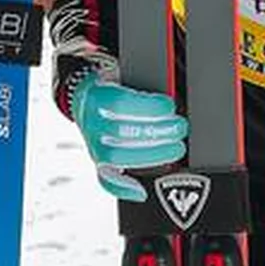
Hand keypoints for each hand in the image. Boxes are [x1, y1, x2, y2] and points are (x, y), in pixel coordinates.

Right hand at [70, 79, 187, 202]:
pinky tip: (141, 190)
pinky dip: (123, 188)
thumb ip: (142, 84)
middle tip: (179, 127)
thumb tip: (168, 93)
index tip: (169, 106)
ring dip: (152, 155)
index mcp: (95, 96)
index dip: (148, 107)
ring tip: (176, 148)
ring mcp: (92, 144)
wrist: (85, 97)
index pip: (120, 103)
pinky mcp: (97, 161)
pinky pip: (105, 179)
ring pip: (117, 157)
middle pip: (122, 133)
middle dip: (157, 132)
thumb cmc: (112, 86)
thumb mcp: (123, 75)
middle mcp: (90, 122)